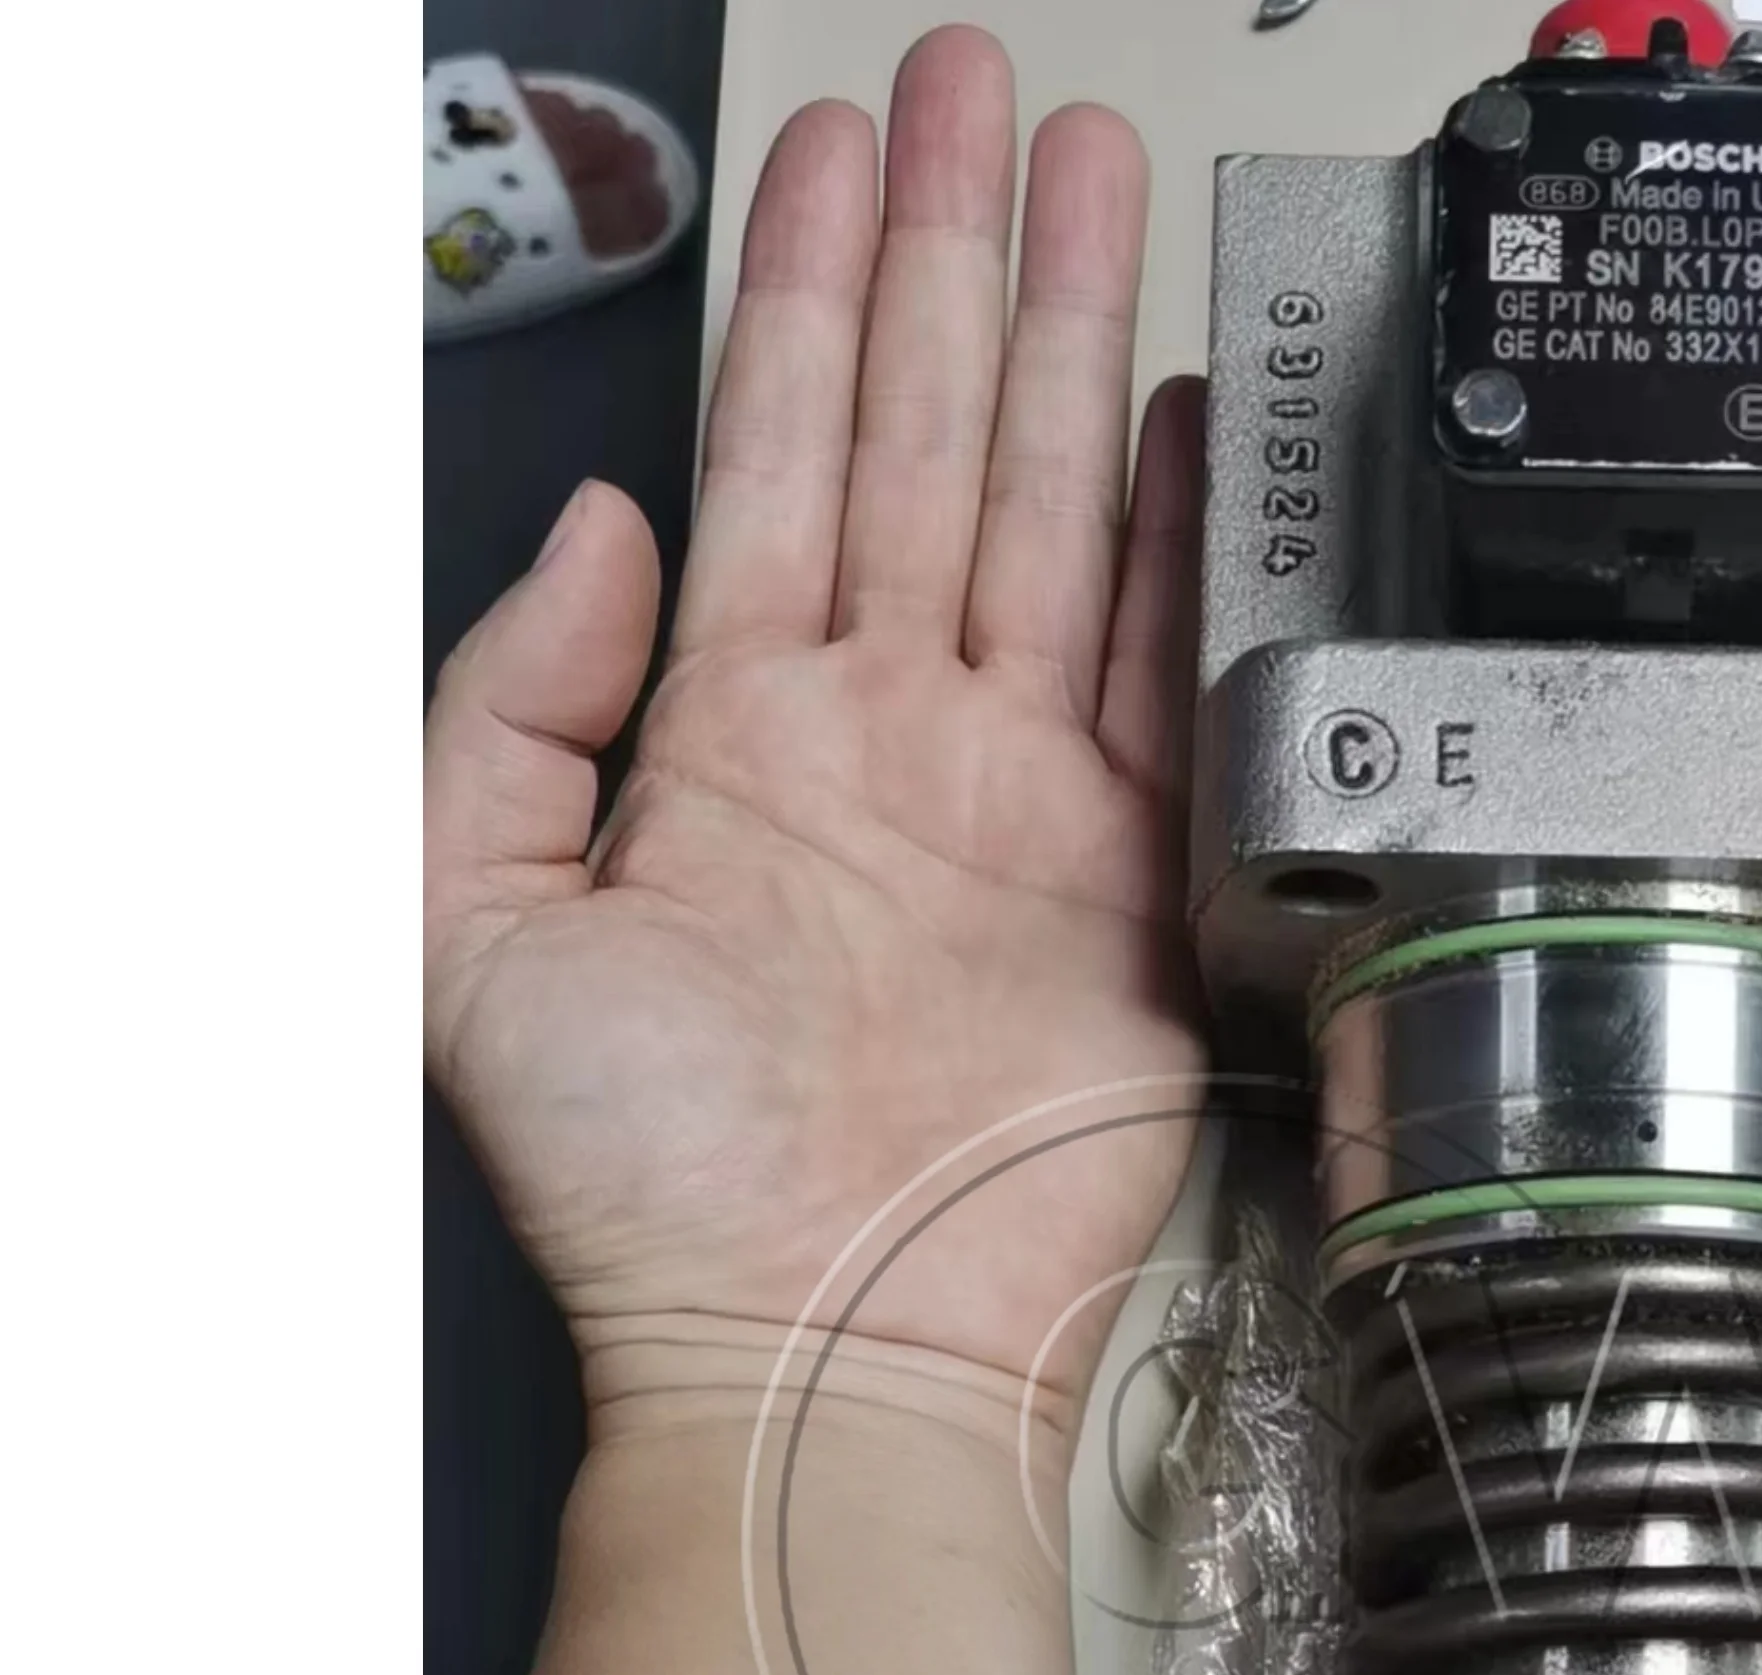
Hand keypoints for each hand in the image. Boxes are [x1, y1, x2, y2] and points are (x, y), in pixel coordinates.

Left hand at [422, 29, 1204, 1456]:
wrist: (826, 1347)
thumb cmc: (647, 1187)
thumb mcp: (462, 919)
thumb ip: (502, 701)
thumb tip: (601, 527)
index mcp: (730, 734)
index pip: (774, 451)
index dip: (810, 286)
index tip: (848, 144)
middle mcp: (883, 743)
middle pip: (924, 440)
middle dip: (959, 255)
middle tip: (996, 93)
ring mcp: (1016, 803)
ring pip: (1049, 515)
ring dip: (1073, 345)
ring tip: (1099, 186)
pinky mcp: (1126, 881)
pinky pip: (1161, 676)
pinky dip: (1178, 549)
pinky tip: (1185, 428)